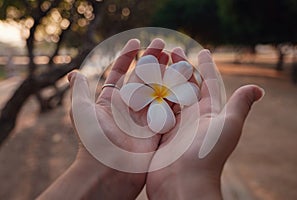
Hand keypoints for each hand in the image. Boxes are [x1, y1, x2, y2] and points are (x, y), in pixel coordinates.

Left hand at [39, 38, 168, 199]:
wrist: (109, 171)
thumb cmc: (92, 141)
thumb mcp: (81, 111)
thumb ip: (79, 90)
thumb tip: (73, 73)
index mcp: (113, 101)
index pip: (121, 73)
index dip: (127, 57)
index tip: (136, 42)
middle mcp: (130, 107)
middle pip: (144, 77)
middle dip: (153, 60)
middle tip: (163, 44)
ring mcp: (146, 116)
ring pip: (158, 89)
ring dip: (167, 73)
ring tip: (177, 57)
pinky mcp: (159, 127)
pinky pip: (170, 107)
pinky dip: (177, 93)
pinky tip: (184, 79)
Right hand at [146, 49, 263, 198]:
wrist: (183, 184)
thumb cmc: (207, 155)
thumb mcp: (227, 126)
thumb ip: (239, 106)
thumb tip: (257, 88)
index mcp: (208, 112)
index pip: (208, 83)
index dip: (207, 67)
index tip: (203, 51)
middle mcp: (191, 117)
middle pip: (185, 85)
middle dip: (180, 67)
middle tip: (173, 50)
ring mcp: (173, 125)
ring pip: (168, 94)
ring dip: (163, 77)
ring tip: (156, 61)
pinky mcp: (157, 132)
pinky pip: (153, 109)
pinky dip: (148, 95)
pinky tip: (141, 84)